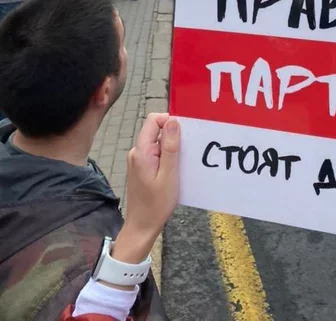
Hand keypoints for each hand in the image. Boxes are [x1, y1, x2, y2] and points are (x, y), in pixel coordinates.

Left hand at [112, 113, 179, 264]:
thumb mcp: (169, 175)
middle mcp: (136, 152)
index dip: (169, 120)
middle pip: (155, 130)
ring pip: (157, 142)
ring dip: (170, 147)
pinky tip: (175, 170)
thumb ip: (170, 147)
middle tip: (187, 149)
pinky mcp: (141, 168)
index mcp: (141, 151)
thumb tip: (173, 121)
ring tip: (183, 162)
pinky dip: (166, 156)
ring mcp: (137, 160)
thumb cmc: (156, 204)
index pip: (153, 120)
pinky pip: (155, 153)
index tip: (185, 132)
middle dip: (173, 135)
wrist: (142, 227)